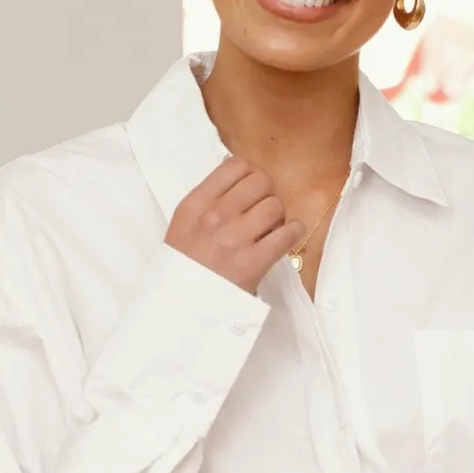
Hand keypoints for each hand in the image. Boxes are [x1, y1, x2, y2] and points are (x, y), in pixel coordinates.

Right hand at [164, 154, 305, 294]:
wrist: (180, 307)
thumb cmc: (183, 265)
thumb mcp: (184, 223)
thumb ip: (208, 197)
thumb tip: (233, 167)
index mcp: (195, 204)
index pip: (236, 165)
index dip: (251, 173)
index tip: (252, 188)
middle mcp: (215, 216)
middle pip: (261, 182)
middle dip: (267, 193)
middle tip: (262, 209)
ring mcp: (235, 239)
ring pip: (276, 206)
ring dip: (278, 216)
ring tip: (271, 228)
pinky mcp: (254, 262)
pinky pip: (288, 234)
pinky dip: (293, 233)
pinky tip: (287, 237)